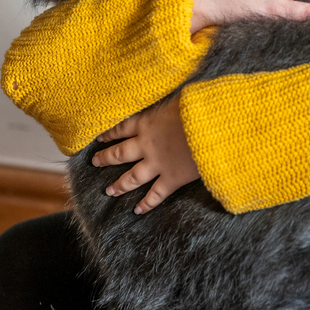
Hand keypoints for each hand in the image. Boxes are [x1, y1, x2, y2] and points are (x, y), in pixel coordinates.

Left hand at [93, 95, 198, 213]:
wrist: (213, 128)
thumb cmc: (200, 108)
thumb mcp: (180, 98)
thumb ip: (170, 104)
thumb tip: (171, 99)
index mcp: (148, 122)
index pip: (122, 128)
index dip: (109, 133)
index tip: (99, 138)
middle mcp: (147, 144)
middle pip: (120, 153)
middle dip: (106, 158)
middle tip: (95, 162)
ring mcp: (157, 164)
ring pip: (132, 177)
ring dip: (119, 185)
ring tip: (109, 191)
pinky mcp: (172, 178)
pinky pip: (155, 194)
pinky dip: (146, 203)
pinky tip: (137, 210)